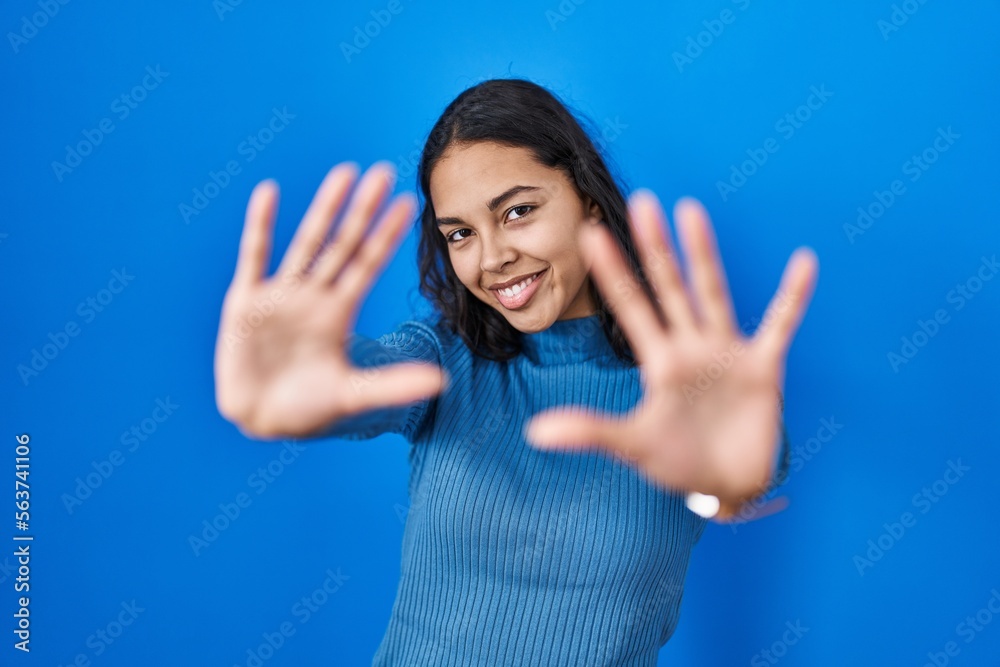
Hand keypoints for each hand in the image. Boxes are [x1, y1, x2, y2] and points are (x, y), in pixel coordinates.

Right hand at [214, 161, 448, 438]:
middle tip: (383, 171)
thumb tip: (442, 382)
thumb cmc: (307, 408)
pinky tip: (268, 192)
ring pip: (307, 243)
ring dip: (324, 208)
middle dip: (363, 210)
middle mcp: (314, 296)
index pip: (368, 265)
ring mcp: (280, 295)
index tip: (407, 204)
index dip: (387, 236)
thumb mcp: (353, 395)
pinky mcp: (246, 302)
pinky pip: (255, 257)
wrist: (259, 420)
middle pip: (344, 244)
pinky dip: (261, 226)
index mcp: (339, 313)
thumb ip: (393, 385)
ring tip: (344, 172)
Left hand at [524, 191, 817, 518]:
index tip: (591, 232)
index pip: (630, 306)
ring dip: (703, 255)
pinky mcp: (762, 368)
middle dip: (655, 247)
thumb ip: (589, 432)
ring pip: (712, 294)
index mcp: (659, 360)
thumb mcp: (633, 445)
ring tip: (691, 211)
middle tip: (642, 202)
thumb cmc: (678, 462)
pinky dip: (792, 297)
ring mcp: (727, 352)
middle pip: (669, 287)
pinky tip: (803, 262)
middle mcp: (690, 346)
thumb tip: (534, 432)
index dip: (613, 271)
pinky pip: (780, 325)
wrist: (726, 487)